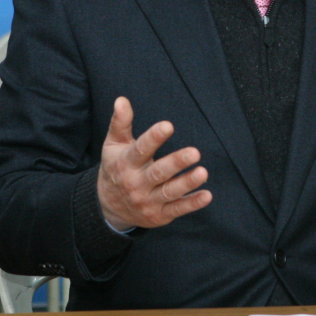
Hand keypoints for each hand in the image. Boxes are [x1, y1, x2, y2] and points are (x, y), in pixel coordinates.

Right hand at [97, 96, 211, 230]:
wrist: (109, 208)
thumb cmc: (116, 167)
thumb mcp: (113, 145)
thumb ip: (120, 122)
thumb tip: (122, 100)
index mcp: (126, 163)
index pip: (140, 149)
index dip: (154, 138)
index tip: (168, 125)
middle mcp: (136, 184)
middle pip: (158, 173)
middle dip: (176, 163)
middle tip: (195, 152)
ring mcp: (148, 201)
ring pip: (169, 192)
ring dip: (187, 183)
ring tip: (203, 172)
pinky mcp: (159, 215)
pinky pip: (177, 209)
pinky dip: (192, 204)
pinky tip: (207, 195)